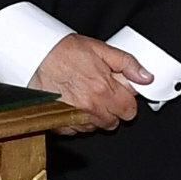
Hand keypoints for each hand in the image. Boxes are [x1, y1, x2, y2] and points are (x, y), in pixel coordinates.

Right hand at [30, 33, 149, 132]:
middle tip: (101, 93)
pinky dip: (76, 120)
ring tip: (84, 96)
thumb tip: (146, 76)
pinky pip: (76, 130)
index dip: (126, 101)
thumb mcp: (100, 49)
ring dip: (94, 116)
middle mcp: (90, 106)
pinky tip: (72, 104)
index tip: (119, 93)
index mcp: (103, 89)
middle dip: (111, 110)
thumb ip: (127, 63)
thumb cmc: (63, 51)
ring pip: (95, 127)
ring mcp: (73, 117)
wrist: (33, 55)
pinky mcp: (59, 123)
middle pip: (113, 122)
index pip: (130, 110)